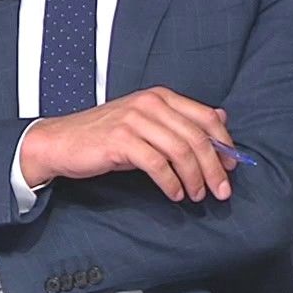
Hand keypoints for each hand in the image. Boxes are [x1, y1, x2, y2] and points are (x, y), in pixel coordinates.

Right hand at [20, 87, 238, 202]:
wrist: (61, 142)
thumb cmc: (105, 137)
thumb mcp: (147, 124)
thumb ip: (181, 120)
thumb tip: (221, 118)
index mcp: (160, 97)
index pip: (206, 117)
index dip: (225, 144)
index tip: (231, 168)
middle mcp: (149, 104)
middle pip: (197, 137)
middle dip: (214, 168)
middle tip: (221, 191)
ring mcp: (134, 121)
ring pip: (180, 151)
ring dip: (194, 178)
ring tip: (197, 196)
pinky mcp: (120, 141)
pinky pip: (157, 165)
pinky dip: (171, 183)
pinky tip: (174, 194)